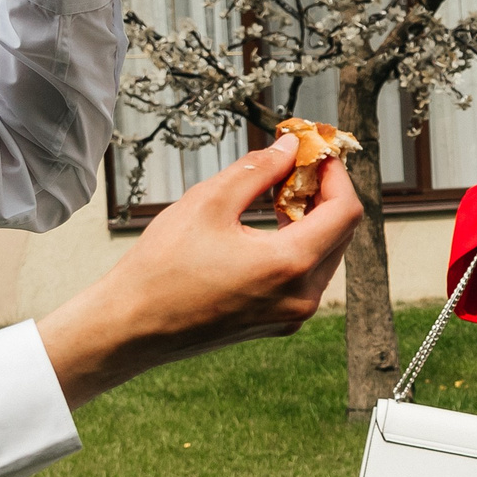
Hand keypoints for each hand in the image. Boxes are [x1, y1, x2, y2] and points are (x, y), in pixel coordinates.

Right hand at [38, 133, 360, 407]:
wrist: (130, 329)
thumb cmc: (161, 269)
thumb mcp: (208, 202)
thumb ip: (258, 170)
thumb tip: (290, 147)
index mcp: (290, 265)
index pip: (346, 210)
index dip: (335, 174)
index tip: (314, 151)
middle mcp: (301, 296)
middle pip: (341, 232)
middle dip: (325, 193)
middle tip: (296, 165)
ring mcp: (292, 315)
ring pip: (326, 255)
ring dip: (312, 219)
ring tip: (278, 193)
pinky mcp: (278, 323)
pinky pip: (307, 277)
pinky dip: (299, 246)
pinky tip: (270, 226)